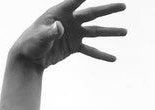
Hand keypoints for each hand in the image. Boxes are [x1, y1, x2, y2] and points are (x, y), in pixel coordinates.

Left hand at [10, 0, 125, 67]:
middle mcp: (69, 21)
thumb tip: (59, 28)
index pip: (75, 1)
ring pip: (95, 32)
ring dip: (110, 32)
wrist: (29, 57)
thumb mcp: (39, 37)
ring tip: (125, 31)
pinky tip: (113, 58)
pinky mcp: (74, 46)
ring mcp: (73, 33)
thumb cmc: (31, 43)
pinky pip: (90, 51)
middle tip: (123, 6)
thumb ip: (50, 32)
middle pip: (92, 14)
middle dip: (108, 10)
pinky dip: (101, 55)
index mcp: (59, 13)